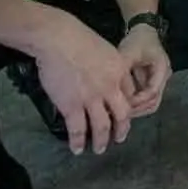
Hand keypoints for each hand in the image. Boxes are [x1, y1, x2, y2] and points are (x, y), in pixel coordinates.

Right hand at [34, 14, 135, 155]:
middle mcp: (110, 88)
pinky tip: (77, 148)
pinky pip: (78, 129)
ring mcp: (91, 98)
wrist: (58, 39)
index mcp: (121, 72)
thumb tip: (112, 77)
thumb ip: (113, 66)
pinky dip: (78, 141)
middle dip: (121, 130)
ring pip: (102, 126)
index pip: (129, 96)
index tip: (124, 116)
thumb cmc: (80, 39)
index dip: (127, 108)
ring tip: (99, 149)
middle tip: (119, 138)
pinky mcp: (71, 105)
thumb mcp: (107, 50)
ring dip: (101, 141)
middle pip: (122, 115)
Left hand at [117, 24, 171, 118]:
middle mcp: (163, 78)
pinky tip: (121, 104)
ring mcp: (159, 82)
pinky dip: (135, 103)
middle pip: (153, 102)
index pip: (152, 92)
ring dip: (136, 109)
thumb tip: (114, 93)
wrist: (144, 31)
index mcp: (161, 69)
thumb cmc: (137, 41)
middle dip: (137, 109)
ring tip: (119, 110)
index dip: (137, 100)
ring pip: (150, 103)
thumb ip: (122, 72)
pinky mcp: (151, 83)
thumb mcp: (128, 53)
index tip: (121, 102)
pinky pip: (145, 98)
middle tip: (119, 113)